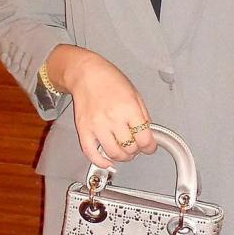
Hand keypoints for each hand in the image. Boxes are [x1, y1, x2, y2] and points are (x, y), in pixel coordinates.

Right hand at [45, 44, 156, 166]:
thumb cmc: (109, 79)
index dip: (150, 147)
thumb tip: (148, 134)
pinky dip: (100, 161)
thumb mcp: (135, 94)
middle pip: (130, 148)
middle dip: (136, 150)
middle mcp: (113, 118)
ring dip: (122, 157)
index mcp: (129, 108)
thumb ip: (142, 116)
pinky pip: (91, 153)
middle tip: (136, 146)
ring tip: (124, 152)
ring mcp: (97, 126)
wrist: (85, 73)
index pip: (145, 139)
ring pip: (113, 153)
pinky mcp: (83, 130)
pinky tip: (107, 161)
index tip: (150, 147)